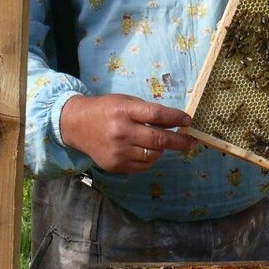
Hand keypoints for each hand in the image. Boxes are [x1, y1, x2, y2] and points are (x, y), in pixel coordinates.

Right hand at [59, 94, 195, 173]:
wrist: (76, 125)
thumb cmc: (106, 110)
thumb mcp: (126, 102)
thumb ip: (148, 111)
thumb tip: (177, 122)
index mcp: (124, 111)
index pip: (156, 115)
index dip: (176, 118)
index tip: (188, 121)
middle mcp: (121, 131)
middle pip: (158, 139)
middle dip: (180, 141)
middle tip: (192, 142)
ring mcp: (117, 151)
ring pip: (153, 155)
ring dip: (162, 150)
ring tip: (161, 143)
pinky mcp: (115, 165)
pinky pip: (143, 166)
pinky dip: (150, 159)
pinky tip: (146, 151)